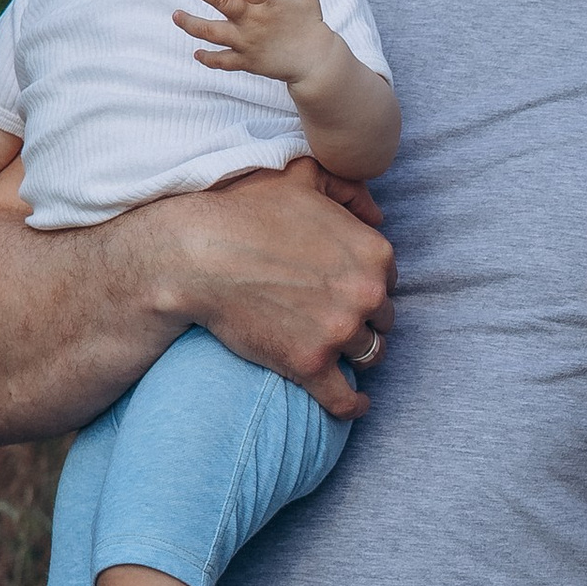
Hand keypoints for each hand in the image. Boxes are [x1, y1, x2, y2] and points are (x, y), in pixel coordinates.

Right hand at [155, 159, 395, 417]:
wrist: (199, 255)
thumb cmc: (245, 214)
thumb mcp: (301, 179)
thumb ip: (346, 188)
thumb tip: (377, 214)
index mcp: (374, 253)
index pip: (387, 280)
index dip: (366, 286)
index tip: (346, 291)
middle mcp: (366, 294)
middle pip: (382, 319)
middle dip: (364, 320)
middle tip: (337, 320)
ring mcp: (340, 332)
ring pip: (369, 356)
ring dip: (357, 356)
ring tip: (340, 355)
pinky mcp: (310, 365)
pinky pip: (346, 400)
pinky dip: (353, 406)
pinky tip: (356, 404)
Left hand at [174, 0, 342, 96]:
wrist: (316, 63)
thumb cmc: (309, 23)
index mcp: (266, 2)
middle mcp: (253, 21)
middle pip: (223, 2)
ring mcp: (248, 43)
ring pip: (215, 33)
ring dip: (193, 25)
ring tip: (176, 15)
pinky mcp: (247, 62)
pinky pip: (224, 61)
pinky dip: (210, 59)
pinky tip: (196, 53)